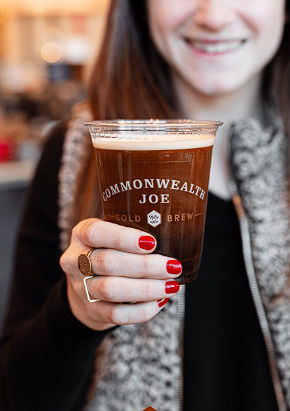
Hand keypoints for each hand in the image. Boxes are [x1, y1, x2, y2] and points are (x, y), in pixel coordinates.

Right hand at [60, 218, 181, 330]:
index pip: (96, 233)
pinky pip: (116, 314)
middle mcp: (75, 260)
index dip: (123, 238)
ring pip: (111, 290)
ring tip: (171, 285)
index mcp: (81, 235)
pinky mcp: (91, 311)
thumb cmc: (108, 251)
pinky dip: (142, 310)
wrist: (84, 286)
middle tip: (173, 266)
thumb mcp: (111, 235)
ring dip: (146, 289)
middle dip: (145, 266)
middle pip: (108, 262)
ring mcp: (80, 288)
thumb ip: (132, 232)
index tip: (152, 242)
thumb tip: (171, 236)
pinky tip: (160, 301)